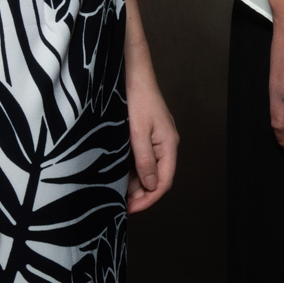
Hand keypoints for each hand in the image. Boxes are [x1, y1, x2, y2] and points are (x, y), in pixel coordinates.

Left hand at [124, 31, 179, 214]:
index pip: (163, 182)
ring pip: (148, 169)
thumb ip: (145, 160)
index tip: (129, 209)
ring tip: (114, 192)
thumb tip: (150, 186)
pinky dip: (131, 169)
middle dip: (139, 194)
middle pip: (157, 177)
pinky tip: (117, 174)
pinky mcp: (147, 133)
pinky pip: (142, 158)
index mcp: (168, 145)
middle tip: (118, 205)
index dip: (148, 199)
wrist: (133, 73)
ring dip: (134, 183)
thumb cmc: (136, 99)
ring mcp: (157, 139)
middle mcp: (166, 144)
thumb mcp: (137, 133)